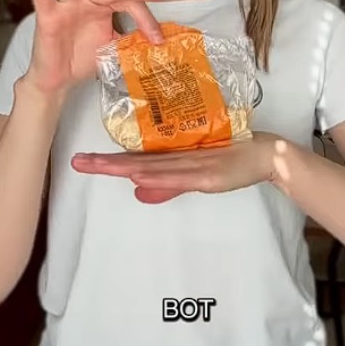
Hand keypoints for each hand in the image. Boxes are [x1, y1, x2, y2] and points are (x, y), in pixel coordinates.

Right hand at [25, 0, 162, 94]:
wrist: (60, 79)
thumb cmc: (83, 58)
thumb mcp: (113, 47)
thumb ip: (130, 39)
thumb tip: (157, 38)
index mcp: (102, 6)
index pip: (126, 2)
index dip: (144, 17)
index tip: (158, 37)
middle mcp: (85, 0)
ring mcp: (65, 5)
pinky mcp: (46, 16)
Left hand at [70, 132, 282, 203]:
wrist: (268, 154)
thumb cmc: (235, 161)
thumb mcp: (198, 177)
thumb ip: (170, 186)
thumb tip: (136, 191)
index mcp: (175, 157)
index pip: (136, 160)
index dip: (109, 161)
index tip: (83, 161)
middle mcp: (181, 158)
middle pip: (138, 162)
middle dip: (106, 164)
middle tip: (77, 163)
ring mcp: (196, 165)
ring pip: (153, 167)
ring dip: (124, 167)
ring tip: (96, 166)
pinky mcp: (210, 175)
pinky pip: (180, 176)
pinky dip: (159, 177)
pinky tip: (138, 176)